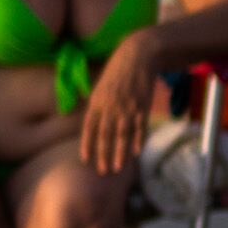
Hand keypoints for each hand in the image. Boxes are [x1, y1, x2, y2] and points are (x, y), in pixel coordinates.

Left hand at [76, 47, 160, 176]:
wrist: (138, 56)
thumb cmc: (117, 71)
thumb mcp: (100, 84)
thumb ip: (93, 102)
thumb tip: (85, 118)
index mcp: (97, 100)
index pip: (89, 127)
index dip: (87, 144)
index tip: (85, 160)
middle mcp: (111, 106)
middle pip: (105, 135)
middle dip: (103, 154)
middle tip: (102, 172)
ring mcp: (127, 107)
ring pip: (122, 134)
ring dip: (119, 153)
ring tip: (117, 168)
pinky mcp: (142, 106)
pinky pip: (139, 127)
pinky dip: (138, 140)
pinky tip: (135, 153)